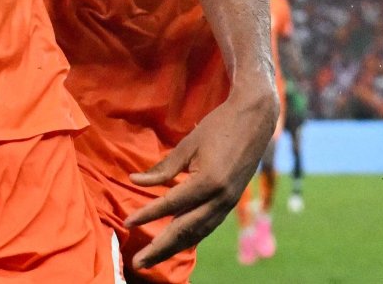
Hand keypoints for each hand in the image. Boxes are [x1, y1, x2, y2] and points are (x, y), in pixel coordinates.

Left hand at [124, 85, 278, 268]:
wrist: (255, 120)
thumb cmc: (218, 126)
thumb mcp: (188, 145)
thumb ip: (163, 168)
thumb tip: (135, 181)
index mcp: (209, 182)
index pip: (172, 204)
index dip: (148, 214)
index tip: (127, 223)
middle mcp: (221, 198)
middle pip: (186, 229)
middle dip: (161, 248)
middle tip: (139, 262)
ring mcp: (229, 203)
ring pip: (199, 232)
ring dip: (175, 248)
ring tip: (153, 259)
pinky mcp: (231, 202)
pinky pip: (208, 225)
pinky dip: (191, 237)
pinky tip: (177, 243)